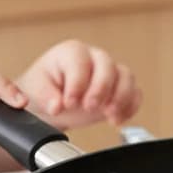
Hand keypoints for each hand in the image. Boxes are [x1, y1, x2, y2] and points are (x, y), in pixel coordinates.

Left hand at [16, 39, 140, 128]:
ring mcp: (110, 72)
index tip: (69, 102)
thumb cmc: (45, 86)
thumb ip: (46, 95)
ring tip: (109, 115)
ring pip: (127, 77)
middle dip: (101, 90)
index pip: (81, 63)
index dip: (77, 84)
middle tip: (89, 107)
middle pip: (108, 66)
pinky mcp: (120, 89)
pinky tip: (117, 120)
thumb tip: (57, 105)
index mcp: (72, 52)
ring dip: (121, 98)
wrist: (52, 98)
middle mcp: (95, 58)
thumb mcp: (36, 88)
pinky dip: (130, 108)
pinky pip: (135, 93)